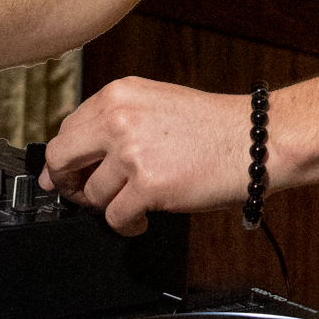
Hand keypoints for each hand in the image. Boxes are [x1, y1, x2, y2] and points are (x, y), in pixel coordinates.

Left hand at [41, 78, 254, 236]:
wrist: (256, 140)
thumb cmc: (214, 127)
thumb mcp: (156, 104)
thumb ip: (117, 122)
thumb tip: (79, 154)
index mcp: (118, 93)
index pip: (68, 128)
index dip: (66, 158)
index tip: (67, 174)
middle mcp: (118, 117)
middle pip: (61, 158)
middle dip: (66, 184)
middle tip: (80, 197)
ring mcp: (131, 151)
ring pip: (91, 194)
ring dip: (108, 206)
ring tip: (133, 204)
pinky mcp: (148, 185)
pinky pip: (115, 217)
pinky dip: (127, 225)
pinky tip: (143, 219)